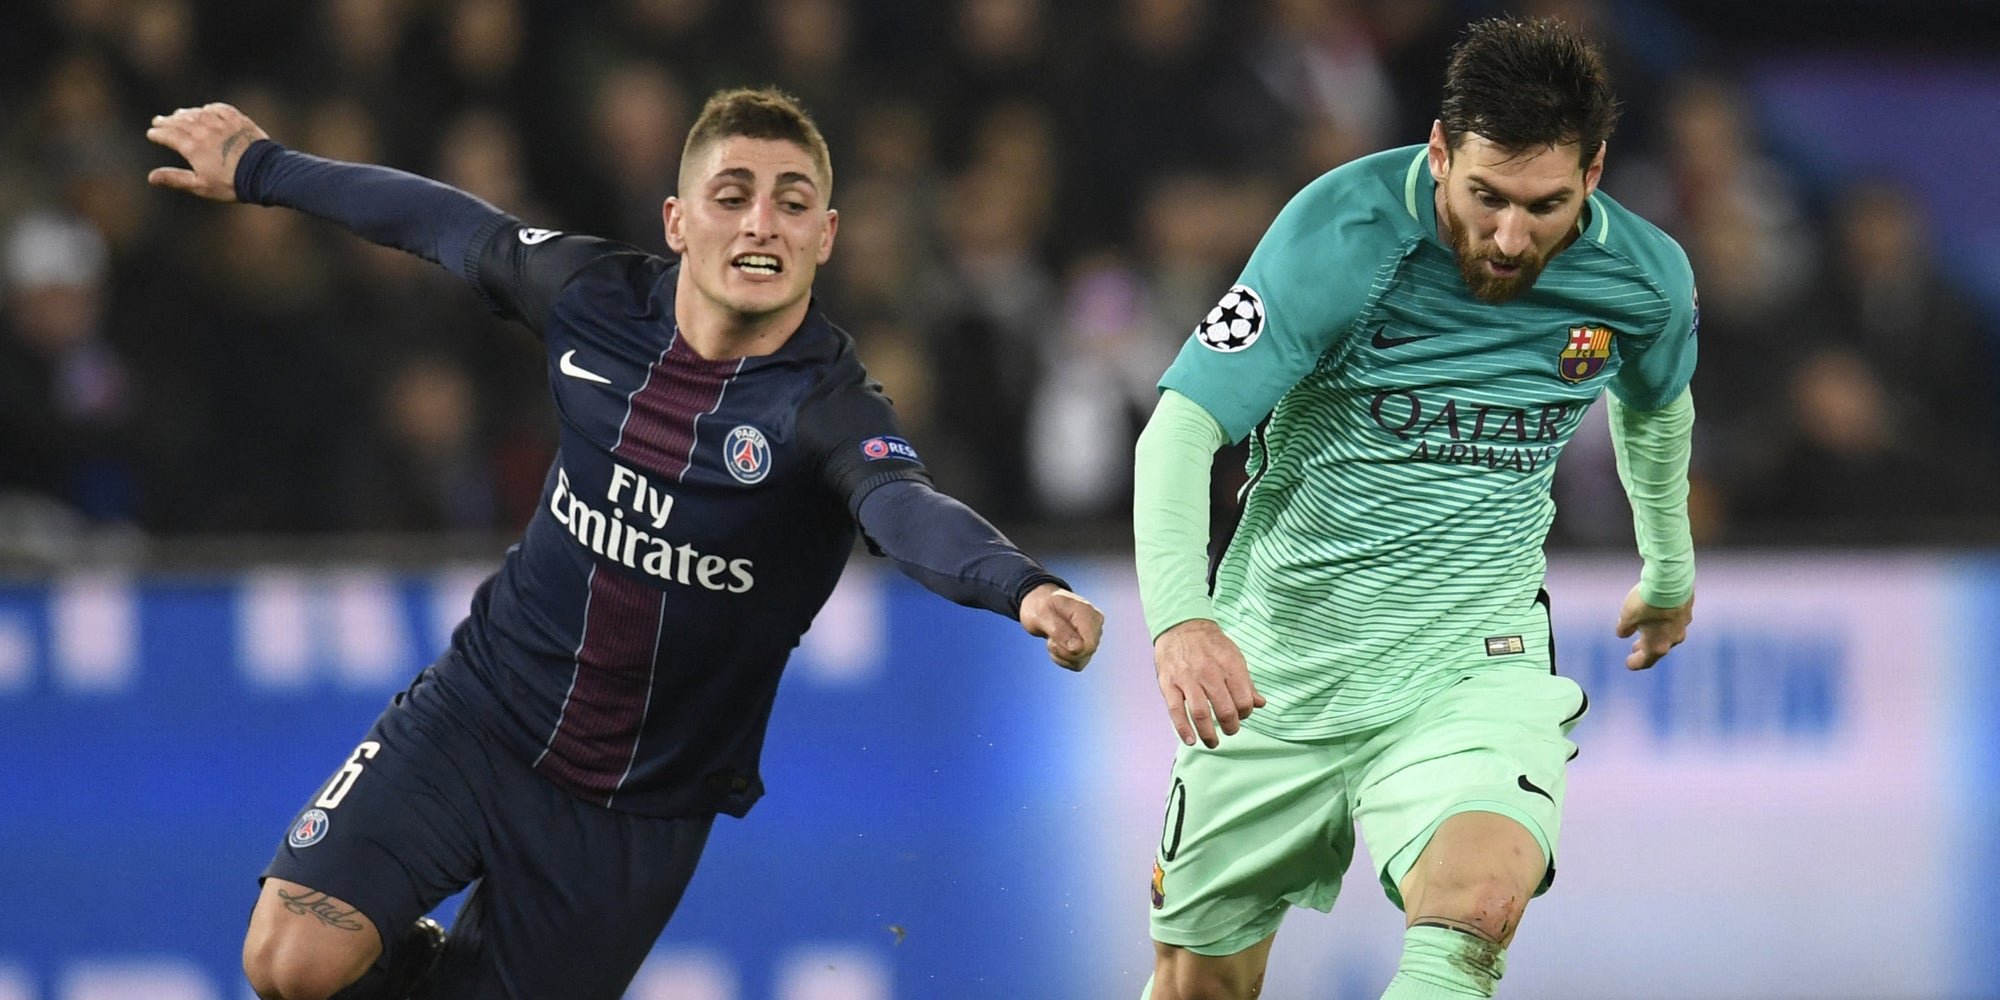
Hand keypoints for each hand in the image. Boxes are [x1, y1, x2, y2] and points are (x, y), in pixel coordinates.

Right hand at [145, 102, 268, 201]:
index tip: (151, 133)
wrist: (264, 173)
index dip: (158, 134)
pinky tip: (207, 110)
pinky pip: (220, 109)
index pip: (168, 136)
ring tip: (179, 114)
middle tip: (159, 120)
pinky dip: (210, 109)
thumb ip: (175, 179)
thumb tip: (151, 177)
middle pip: (180, 122)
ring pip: (198, 114)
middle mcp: (204, 131)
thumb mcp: (200, 186)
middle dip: (167, 121)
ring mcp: (222, 124)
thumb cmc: (232, 184)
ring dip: (186, 114)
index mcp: (193, 147)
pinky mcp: (239, 120)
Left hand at [1018, 583, 1101, 671]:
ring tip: (1053, 638)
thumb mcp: (1041, 615)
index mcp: (1087, 613)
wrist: (1040, 604)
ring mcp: (1093, 636)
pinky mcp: (1087, 646)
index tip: (1053, 639)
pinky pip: (1077, 663)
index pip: (1089, 645)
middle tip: (1050, 636)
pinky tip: (1057, 644)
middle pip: (1085, 653)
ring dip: (1061, 654)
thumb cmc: (1040, 606)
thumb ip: (1059, 630)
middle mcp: (1096, 625)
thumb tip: (1077, 648)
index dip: (1070, 649)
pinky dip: (1063, 658)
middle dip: (1062, 650)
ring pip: (1081, 661)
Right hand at [1153, 618, 1263, 747]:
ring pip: (1201, 714)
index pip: (1244, 700)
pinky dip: (1184, 729)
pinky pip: (1176, 710)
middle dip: (1231, 727)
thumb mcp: (1234, 657)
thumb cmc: (1210, 644)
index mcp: (1229, 666)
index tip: (1241, 716)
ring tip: (1213, 742)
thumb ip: (1247, 683)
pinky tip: (1191, 740)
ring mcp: (1187, 679)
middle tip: (1230, 731)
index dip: (1246, 713)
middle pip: (1225, 710)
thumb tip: (1260, 704)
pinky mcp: (1169, 683)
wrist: (1181, 625)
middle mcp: (1209, 673)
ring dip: (1209, 734)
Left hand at [1614, 585, 1693, 670]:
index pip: (1645, 661)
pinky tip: (1659, 611)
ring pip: (1668, 634)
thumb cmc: (1646, 603)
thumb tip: (1623, 633)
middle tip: (1635, 647)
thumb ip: (1623, 629)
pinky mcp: (1687, 611)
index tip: (1629, 663)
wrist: (1670, 582)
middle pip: (1658, 648)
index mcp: (1657, 646)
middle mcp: (1673, 639)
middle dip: (1645, 648)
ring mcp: (1682, 626)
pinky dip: (1665, 619)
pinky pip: (1674, 619)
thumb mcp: (1627, 617)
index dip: (1635, 663)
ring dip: (1656, 633)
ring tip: (1646, 629)